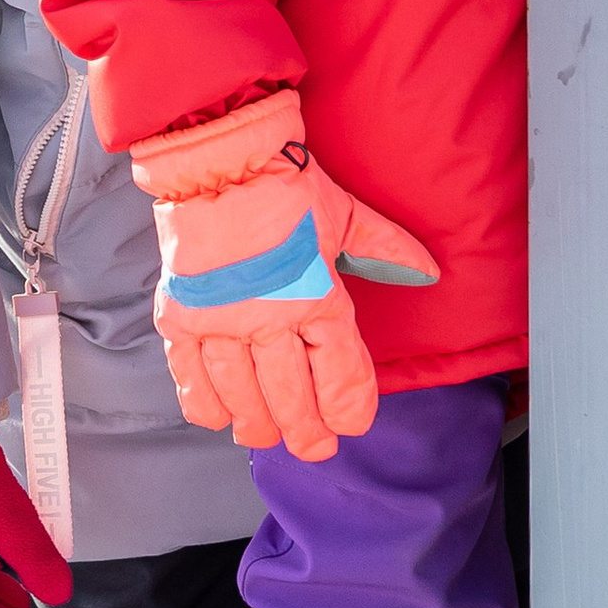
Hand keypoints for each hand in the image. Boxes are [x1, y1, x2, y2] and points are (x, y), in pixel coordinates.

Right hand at [130, 89, 436, 463]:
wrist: (218, 159)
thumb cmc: (285, 184)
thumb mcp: (346, 214)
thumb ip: (386, 249)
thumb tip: (428, 271)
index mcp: (316, 294)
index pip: (341, 373)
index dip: (350, 408)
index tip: (352, 424)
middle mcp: (268, 316)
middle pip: (291, 399)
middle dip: (307, 434)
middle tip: (315, 449)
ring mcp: (220, 321)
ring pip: (242, 398)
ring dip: (259, 426)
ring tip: (268, 437)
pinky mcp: (180, 317)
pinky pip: (190, 379)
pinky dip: (204, 405)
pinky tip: (220, 416)